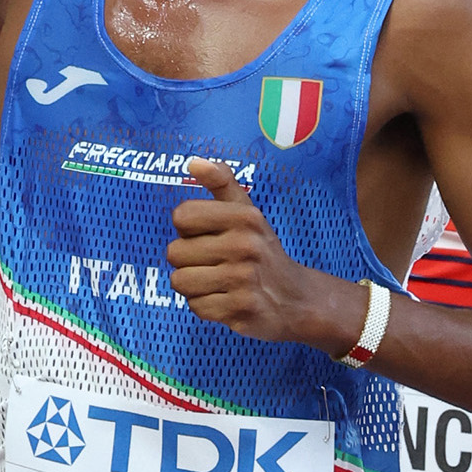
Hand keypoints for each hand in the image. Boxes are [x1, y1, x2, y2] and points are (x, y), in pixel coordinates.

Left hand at [166, 161, 349, 345]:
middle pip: (175, 252)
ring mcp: (244, 279)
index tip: (208, 235)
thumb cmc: (262, 251)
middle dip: (188, 261)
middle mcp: (245, 246)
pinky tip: (226, 300)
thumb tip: (193, 162)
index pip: (181, 216)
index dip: (187, 229)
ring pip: (180, 281)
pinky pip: (196, 307)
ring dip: (193, 285)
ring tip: (217, 283)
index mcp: (245, 217)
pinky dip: (206, 306)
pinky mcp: (242, 309)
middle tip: (214, 264)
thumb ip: (221, 182)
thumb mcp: (247, 212)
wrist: (296, 298)